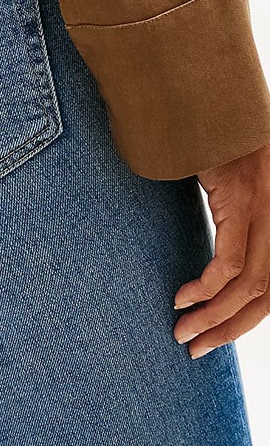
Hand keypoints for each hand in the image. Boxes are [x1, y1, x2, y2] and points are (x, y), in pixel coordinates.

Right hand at [173, 142, 269, 357]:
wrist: (214, 98)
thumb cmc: (217, 140)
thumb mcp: (234, 187)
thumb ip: (233, 221)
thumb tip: (211, 261)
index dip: (246, 320)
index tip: (214, 335)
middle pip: (266, 295)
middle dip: (229, 328)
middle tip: (196, 347)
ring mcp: (266, 210)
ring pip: (250, 286)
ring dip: (214, 317)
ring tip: (184, 332)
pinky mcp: (244, 200)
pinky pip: (230, 262)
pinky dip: (207, 288)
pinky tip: (183, 297)